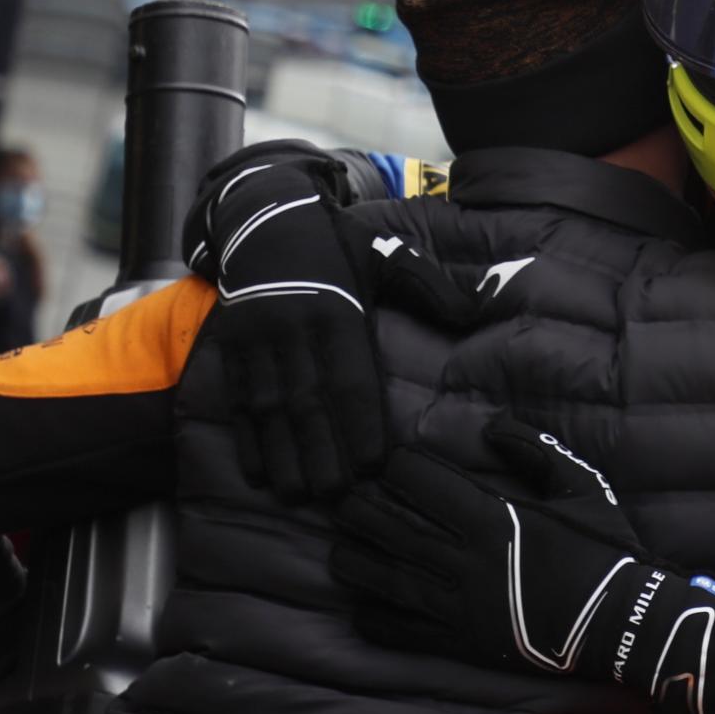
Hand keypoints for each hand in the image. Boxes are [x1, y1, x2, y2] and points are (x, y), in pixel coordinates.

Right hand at [186, 142, 470, 502]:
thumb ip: (432, 286)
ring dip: (282, 455)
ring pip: (270, 405)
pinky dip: (246, 437)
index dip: (360, 423)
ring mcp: (259, 337)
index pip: (351, 377)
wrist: (266, 217)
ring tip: (297, 495)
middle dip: (321, 452)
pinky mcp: (233, 344)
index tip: (373, 464)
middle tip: (335, 496)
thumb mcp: (388, 254)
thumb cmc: (339, 245)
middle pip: (308, 400)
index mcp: (339, 309)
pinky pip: (239, 396)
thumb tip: (481, 308)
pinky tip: (258, 471)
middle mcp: (296, 326)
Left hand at [331, 416, 714, 713]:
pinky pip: (401, 630)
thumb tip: (490, 426)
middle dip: (361, 507)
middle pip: (388, 525)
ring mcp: (459, 604)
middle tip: (350, 499)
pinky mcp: (461, 642)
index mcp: (492, 516)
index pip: (418, 481)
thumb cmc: (605, 549)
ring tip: (342, 545)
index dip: (398, 466)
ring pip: (383, 576)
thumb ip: (534, 450)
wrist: (624, 623)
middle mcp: (465, 559)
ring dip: (354, 557)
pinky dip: (373, 617)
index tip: (394, 464)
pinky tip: (359, 604)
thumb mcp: (580, 486)